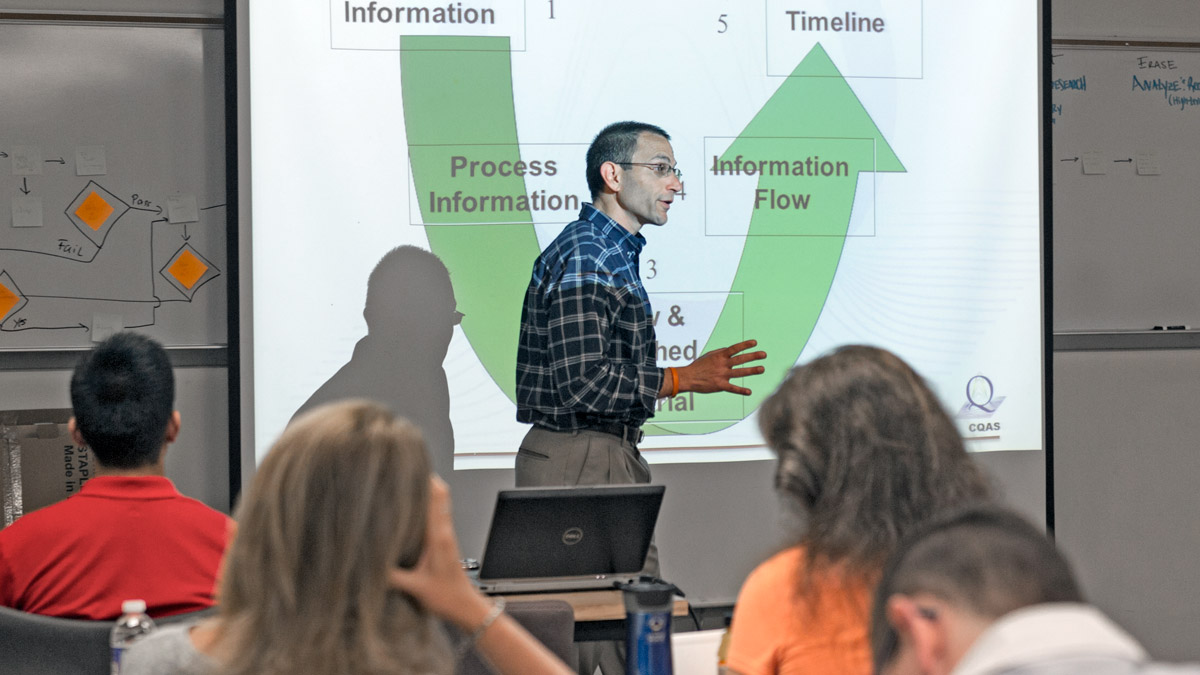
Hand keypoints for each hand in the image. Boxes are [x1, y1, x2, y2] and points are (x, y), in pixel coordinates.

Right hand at [387, 476, 493, 630]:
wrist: (466, 608)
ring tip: (409, 480)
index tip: (413, 466)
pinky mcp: (445, 542)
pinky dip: (427, 504)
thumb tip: (368, 564)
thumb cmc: (447, 598)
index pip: (436, 499)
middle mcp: (445, 531)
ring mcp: (446, 535)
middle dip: (426, 478)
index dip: (426, 480)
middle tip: (408, 466)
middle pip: (440, 494)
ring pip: (440, 503)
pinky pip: (437, 515)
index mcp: (439, 537)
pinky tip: (413, 506)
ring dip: (427, 490)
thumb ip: (391, 577)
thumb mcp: (416, 588)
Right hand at [678, 339, 766, 395]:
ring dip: (752, 370)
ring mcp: (721, 375)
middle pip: (740, 359)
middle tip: (764, 354)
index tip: (755, 343)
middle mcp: (722, 364)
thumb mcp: (709, 356)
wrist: (688, 377)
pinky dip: (741, 390)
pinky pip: (732, 388)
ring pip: (739, 372)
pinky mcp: (720, 385)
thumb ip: (721, 353)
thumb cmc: (699, 366)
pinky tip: (749, 392)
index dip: (745, 345)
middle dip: (753, 356)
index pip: (735, 348)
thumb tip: (731, 350)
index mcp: (719, 356)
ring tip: (762, 368)